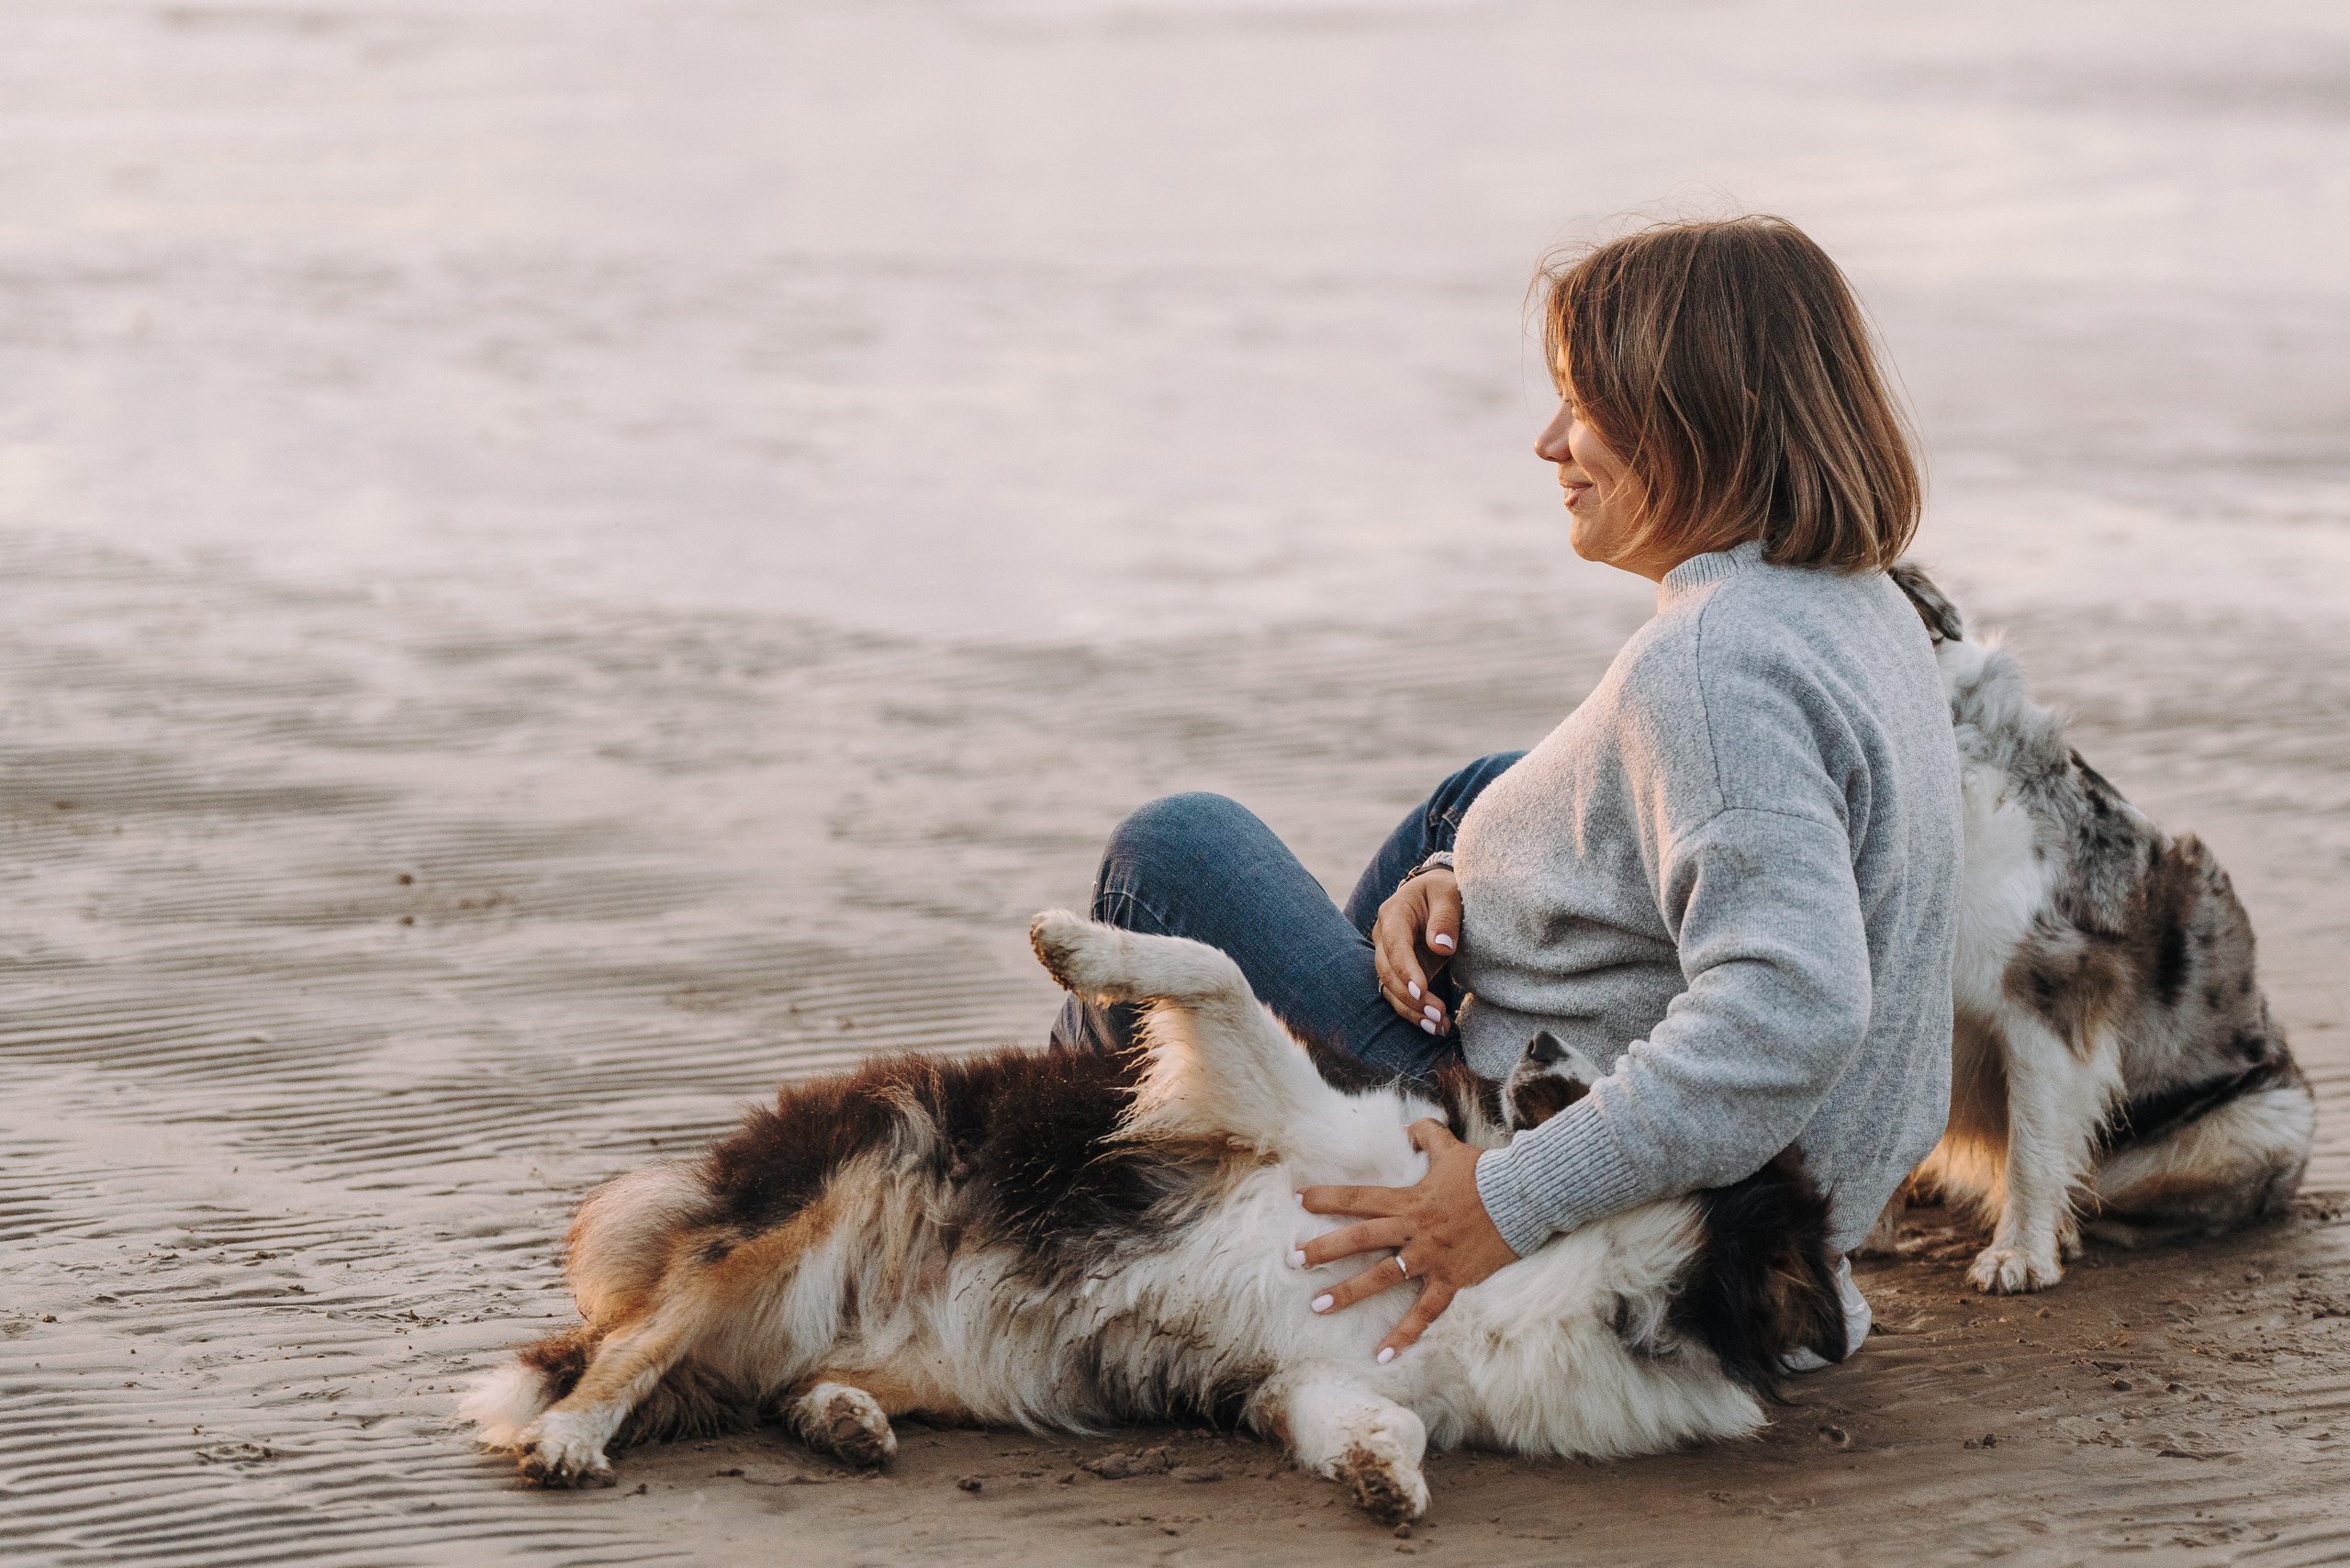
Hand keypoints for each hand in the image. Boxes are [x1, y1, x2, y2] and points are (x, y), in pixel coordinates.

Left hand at [1296, 1119, 1517, 1361]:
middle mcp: (1413, 1229)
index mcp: (1408, 1199)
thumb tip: (1407, 1127)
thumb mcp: (1451, 1147)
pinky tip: (1382, 1355)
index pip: (1358, 1198)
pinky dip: (1404, 1335)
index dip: (1327, 1198)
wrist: (1523, 1198)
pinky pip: (1424, 1312)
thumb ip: (1425, 1134)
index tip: (1298, 1200)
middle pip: (1360, 1238)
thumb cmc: (1486, 1173)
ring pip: (1382, 1277)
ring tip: (1318, 1307)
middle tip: (1293, 1260)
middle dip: (1323, 1249)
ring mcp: (1430, 1257)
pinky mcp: (1451, 1279)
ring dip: (1348, 1292)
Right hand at [1372, 868, 1459, 1033]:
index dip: (1405, 969)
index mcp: (1393, 913)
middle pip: (1387, 972)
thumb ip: (1446, 918)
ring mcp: (1389, 956)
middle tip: (1438, 1015)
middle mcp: (1384, 936)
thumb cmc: (1444, 891)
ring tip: (1440, 1027)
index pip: (1394, 945)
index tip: (1421, 990)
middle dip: (1410, 997)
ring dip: (1412, 1011)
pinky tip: (1437, 1027)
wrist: (1437, 894)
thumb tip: (1441, 947)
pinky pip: (1400, 996)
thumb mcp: (1449, 894)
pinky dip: (1415, 1013)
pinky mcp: (1399, 971)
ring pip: (1390, 989)